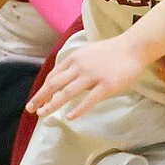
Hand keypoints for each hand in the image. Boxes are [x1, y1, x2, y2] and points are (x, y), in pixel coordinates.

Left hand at [27, 36, 146, 119]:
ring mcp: (92, 76)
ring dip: (52, 104)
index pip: (53, 76)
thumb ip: (75, 65)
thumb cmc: (112, 51)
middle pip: (54, 84)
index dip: (43, 89)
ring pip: (67, 92)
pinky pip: (89, 100)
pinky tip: (69, 117)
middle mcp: (79, 67)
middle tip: (31, 110)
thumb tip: (65, 78)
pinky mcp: (106, 85)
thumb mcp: (87, 53)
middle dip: (40, 98)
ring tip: (43, 114)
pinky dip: (78, 109)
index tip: (37, 100)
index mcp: (74, 58)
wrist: (133, 47)